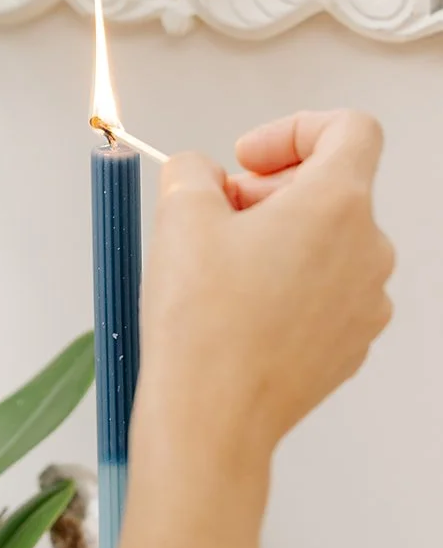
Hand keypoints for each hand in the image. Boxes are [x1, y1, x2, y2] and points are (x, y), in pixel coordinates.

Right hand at [134, 110, 394, 494]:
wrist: (212, 418)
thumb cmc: (202, 325)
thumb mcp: (180, 214)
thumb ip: (193, 171)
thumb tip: (200, 174)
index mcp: (338, 204)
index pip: (349, 130)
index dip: (294, 129)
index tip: (250, 158)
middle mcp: (368, 250)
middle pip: (334, 188)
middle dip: (272, 188)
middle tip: (219, 211)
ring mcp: (365, 302)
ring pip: (329, 242)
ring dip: (279, 237)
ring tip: (221, 265)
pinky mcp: (350, 343)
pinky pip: (326, 291)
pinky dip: (288, 283)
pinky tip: (238, 306)